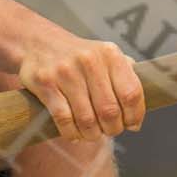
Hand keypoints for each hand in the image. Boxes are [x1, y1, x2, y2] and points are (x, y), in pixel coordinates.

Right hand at [18, 36, 145, 138]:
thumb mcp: (106, 55)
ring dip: (92, 134)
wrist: (39, 42)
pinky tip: (75, 134)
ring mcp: (66, 72)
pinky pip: (64, 119)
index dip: (135, 115)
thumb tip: (137, 116)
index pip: (132, 93)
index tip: (132, 125)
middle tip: (110, 131)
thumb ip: (126, 77)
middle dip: (113, 128)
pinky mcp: (45, 84)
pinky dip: (72, 133)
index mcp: (110, 54)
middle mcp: (90, 61)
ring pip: (87, 119)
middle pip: (110, 111)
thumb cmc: (80, 56)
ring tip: (93, 134)